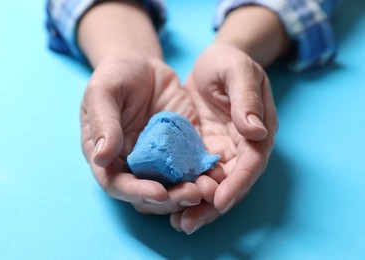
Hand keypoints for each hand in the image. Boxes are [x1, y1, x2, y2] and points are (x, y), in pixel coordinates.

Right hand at [80, 51, 214, 214]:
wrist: (141, 65)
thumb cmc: (115, 76)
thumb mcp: (102, 92)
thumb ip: (102, 122)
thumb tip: (101, 157)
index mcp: (107, 155)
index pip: (117, 184)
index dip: (136, 192)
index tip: (159, 193)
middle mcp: (132, 163)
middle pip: (147, 193)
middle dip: (170, 198)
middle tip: (193, 194)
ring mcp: (157, 158)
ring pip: (171, 185)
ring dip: (188, 192)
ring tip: (208, 189)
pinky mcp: (179, 149)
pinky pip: (189, 167)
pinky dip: (202, 174)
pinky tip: (217, 174)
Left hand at [171, 42, 277, 233]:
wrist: (213, 62)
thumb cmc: (228, 61)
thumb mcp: (238, 71)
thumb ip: (247, 99)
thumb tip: (257, 132)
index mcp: (258, 128)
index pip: (252, 161)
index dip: (238, 182)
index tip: (219, 200)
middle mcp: (243, 145)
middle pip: (234, 181)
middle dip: (214, 204)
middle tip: (190, 222)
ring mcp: (224, 149)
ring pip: (216, 184)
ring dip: (200, 205)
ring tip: (180, 223)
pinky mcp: (205, 150)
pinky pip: (199, 174)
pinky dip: (189, 189)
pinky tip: (171, 202)